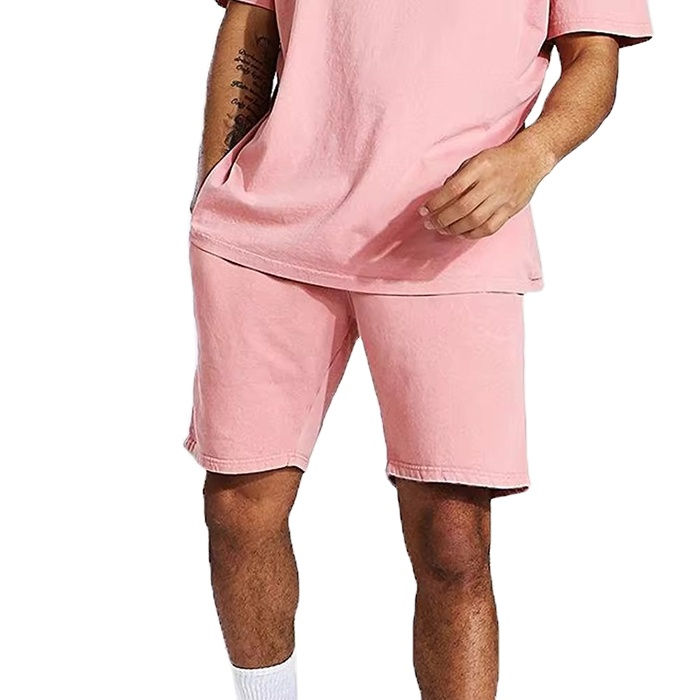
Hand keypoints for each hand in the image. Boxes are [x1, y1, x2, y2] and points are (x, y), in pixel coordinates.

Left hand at [419, 137, 553, 238]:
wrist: (532, 158)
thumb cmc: (499, 159)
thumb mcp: (476, 158)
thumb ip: (459, 176)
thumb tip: (440, 197)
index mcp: (481, 166)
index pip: (453, 188)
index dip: (436, 202)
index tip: (424, 210)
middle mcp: (492, 183)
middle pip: (462, 208)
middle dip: (442, 219)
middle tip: (430, 223)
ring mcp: (502, 198)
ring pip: (474, 221)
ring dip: (454, 229)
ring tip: (443, 229)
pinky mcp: (510, 210)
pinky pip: (489, 228)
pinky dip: (472, 234)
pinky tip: (462, 233)